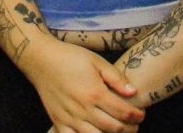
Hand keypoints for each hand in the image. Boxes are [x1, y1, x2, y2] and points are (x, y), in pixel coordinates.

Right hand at [22, 39, 144, 132]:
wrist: (41, 60)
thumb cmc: (70, 57)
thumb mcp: (96, 61)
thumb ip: (116, 77)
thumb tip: (133, 92)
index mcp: (95, 92)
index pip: (123, 112)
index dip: (136, 116)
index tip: (140, 114)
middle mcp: (83, 109)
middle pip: (113, 129)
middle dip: (129, 130)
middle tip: (134, 126)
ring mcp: (69, 118)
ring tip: (117, 131)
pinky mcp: (58, 122)